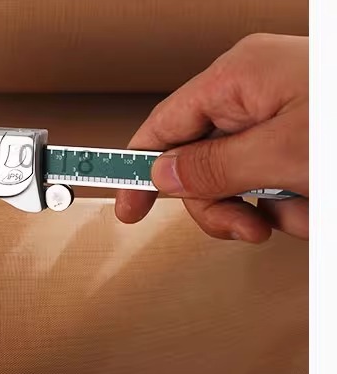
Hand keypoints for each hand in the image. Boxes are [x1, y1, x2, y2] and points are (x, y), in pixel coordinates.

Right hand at [115, 33, 307, 241]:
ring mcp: (280, 116)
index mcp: (238, 77)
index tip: (126, 205)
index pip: (163, 126)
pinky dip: (294, 204)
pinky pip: (273, 184)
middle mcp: (254, 93)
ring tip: (305, 209)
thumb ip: (215, 167)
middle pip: (200, 164)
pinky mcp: (301, 139)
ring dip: (266, 209)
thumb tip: (163, 176)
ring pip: (239, 181)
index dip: (138, 170)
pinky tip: (315, 202)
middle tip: (245, 226)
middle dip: (222, 203)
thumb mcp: (284, 151)